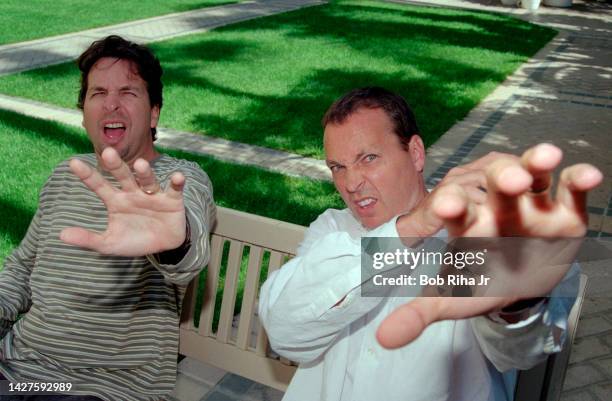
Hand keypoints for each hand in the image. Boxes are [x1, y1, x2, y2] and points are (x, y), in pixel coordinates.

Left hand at [60, 147, 186, 255]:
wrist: (164, 246)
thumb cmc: (134, 240)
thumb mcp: (109, 243)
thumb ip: (87, 239)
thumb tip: (61, 235)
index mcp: (116, 201)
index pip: (99, 185)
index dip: (88, 175)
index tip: (73, 163)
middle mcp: (133, 193)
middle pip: (123, 176)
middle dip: (116, 165)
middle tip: (107, 152)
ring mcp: (153, 195)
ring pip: (148, 180)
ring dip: (145, 173)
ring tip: (140, 164)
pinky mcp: (172, 200)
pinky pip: (174, 189)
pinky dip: (177, 182)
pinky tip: (177, 177)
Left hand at [378, 144, 601, 348]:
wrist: (518, 278)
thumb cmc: (480, 282)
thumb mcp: (452, 299)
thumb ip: (419, 314)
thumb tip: (384, 340)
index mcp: (466, 223)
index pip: (455, 209)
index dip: (451, 206)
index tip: (448, 205)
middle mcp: (496, 207)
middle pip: (496, 184)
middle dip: (502, 178)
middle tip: (510, 180)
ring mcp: (530, 205)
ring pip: (532, 175)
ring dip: (538, 164)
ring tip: (547, 156)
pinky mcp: (563, 210)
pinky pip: (571, 191)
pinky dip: (579, 181)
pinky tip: (589, 174)